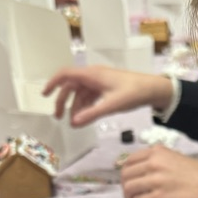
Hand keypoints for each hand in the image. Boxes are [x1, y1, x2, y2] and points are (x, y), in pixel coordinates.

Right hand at [42, 66, 173, 126]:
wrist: (153, 89)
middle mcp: (93, 76)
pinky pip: (90, 97)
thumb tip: (74, 123)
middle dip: (63, 101)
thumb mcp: (112, 105)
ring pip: (80, 93)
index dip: (53, 83)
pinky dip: (85, 107)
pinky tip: (85, 118)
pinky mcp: (106, 89)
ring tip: (74, 123)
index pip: (66, 74)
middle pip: (71, 86)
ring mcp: (100, 82)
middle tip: (58, 117)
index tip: (44, 94)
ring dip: (75, 107)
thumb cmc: (134, 92)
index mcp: (92, 75)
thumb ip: (92, 114)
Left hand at [120, 144, 197, 197]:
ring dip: (128, 196)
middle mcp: (153, 163)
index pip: (130, 160)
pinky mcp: (157, 197)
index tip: (129, 179)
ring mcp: (154, 181)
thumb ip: (160, 160)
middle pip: (125, 174)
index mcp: (157, 152)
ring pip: (128, 188)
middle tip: (130, 193)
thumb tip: (145, 168)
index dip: (126, 171)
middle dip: (125, 185)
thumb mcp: (177, 158)